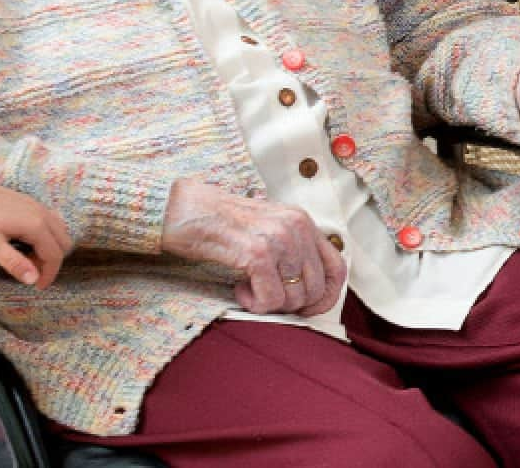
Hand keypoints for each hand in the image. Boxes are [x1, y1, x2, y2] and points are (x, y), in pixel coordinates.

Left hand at [0, 178, 73, 288]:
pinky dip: (46, 237)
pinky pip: (51, 222)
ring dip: (50, 248)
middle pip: (63, 243)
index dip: (49, 274)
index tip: (38, 287)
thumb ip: (13, 262)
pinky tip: (25, 242)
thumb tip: (33, 279)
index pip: (55, 255)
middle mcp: (42, 213)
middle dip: (51, 261)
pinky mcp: (30, 203)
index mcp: (35, 224)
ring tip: (27, 258)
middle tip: (31, 272)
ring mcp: (37, 205)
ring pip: (59, 231)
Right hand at [160, 180, 346, 315]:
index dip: (327, 297)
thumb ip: (293, 250)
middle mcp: (296, 227)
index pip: (337, 268)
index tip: (307, 310)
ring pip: (293, 298)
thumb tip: (311, 292)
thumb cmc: (220, 224)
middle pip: (315, 289)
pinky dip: (254, 304)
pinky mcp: (258, 253)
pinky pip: (271, 300)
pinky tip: (238, 289)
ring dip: (269, 304)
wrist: (182, 208)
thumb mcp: (267, 229)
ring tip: (247, 288)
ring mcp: (279, 239)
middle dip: (290, 304)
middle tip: (264, 296)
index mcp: (302, 222)